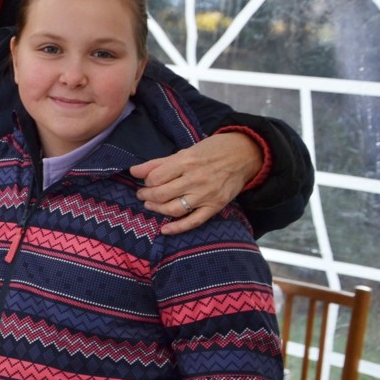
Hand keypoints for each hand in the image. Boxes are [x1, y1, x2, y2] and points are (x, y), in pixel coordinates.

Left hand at [131, 132, 260, 234]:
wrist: (245, 155)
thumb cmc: (213, 150)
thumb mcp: (185, 151)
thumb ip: (158, 163)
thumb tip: (134, 171)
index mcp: (186, 162)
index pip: (155, 178)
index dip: (146, 181)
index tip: (146, 181)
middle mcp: (195, 179)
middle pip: (162, 194)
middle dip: (147, 196)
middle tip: (143, 195)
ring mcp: (206, 195)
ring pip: (174, 209)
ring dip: (157, 209)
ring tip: (150, 205)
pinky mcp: (215, 206)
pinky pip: (193, 221)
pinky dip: (177, 228)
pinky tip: (165, 229)